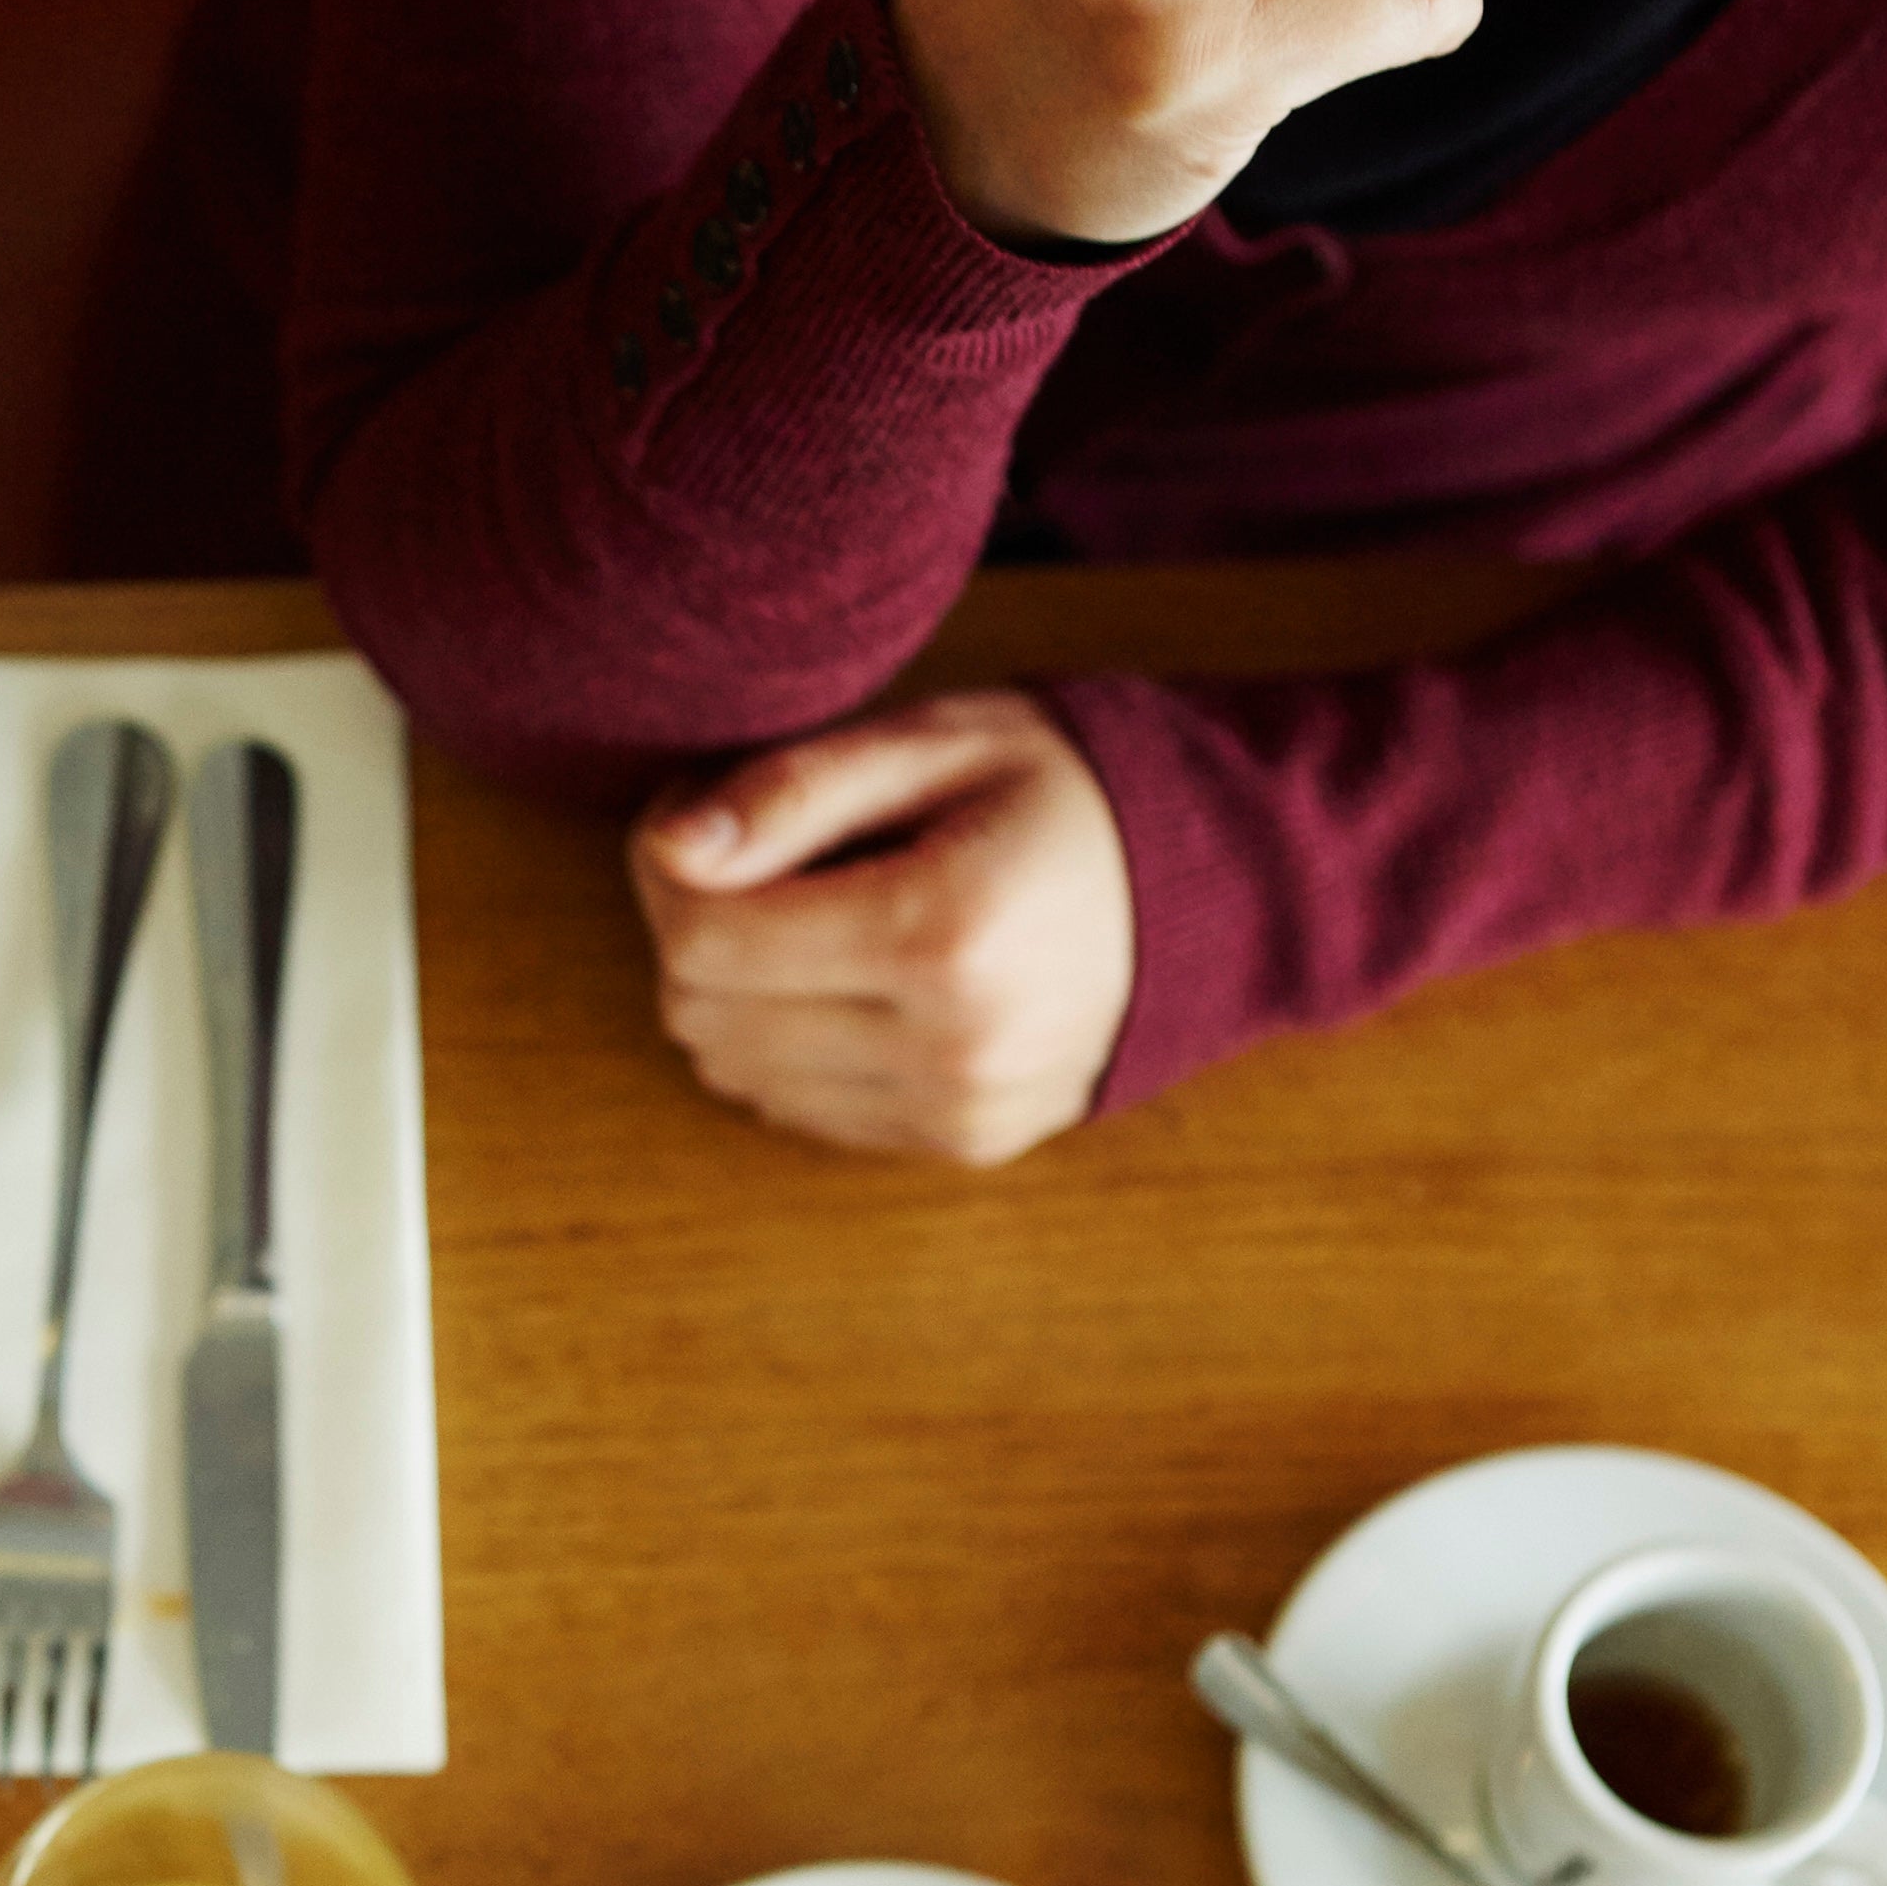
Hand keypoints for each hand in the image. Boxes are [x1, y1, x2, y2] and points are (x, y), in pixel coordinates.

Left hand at [631, 692, 1135, 1164]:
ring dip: (733, 993)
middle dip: (691, 929)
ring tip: (801, 911)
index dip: (667, 871)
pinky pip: (799, 1109)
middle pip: (704, 1015)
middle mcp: (951, 1045)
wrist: (1219, 891)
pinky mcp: (960, 1142)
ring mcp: (957, 1110)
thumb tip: (669, 849)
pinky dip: (786, 1044)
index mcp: (943, 933)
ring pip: (736, 1073)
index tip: (695, 816)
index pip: (705, 939)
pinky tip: (843, 974)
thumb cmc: (1070, 793)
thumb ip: (795, 790)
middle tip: (740, 854)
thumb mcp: (940, 743)